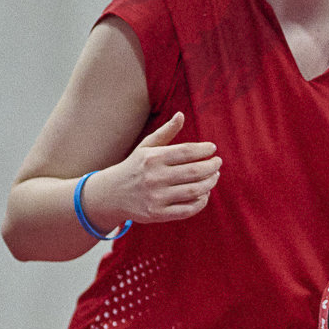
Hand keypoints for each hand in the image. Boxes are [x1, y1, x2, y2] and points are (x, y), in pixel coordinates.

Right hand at [88, 113, 220, 226]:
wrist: (110, 195)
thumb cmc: (135, 167)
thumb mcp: (146, 147)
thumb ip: (165, 132)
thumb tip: (181, 114)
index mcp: (153, 158)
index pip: (187, 151)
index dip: (204, 150)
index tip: (213, 149)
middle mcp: (154, 177)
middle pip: (195, 171)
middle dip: (212, 167)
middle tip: (218, 163)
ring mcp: (156, 197)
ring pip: (195, 191)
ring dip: (210, 183)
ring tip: (214, 176)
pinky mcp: (157, 214)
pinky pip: (188, 209)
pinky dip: (201, 202)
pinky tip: (204, 193)